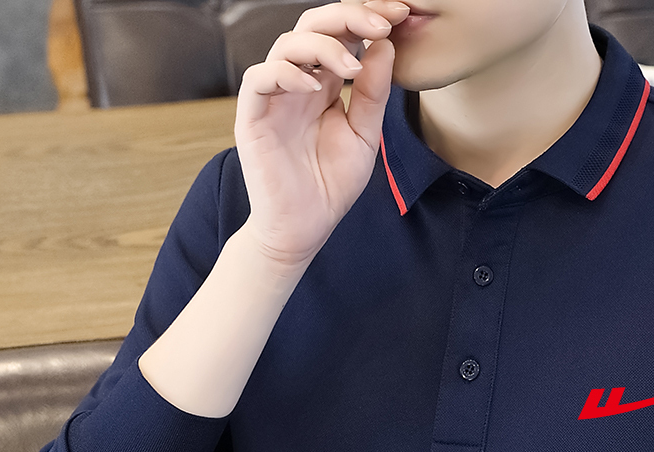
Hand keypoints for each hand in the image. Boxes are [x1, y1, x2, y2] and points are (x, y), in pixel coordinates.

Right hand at [234, 0, 410, 270]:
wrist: (304, 228)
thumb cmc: (330, 185)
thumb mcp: (364, 136)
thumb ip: (373, 93)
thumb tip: (385, 45)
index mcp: (325, 83)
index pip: (342, 34)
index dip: (367, 18)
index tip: (401, 13)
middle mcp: (297, 82)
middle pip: (312, 25)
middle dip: (348, 16)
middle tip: (381, 22)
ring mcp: (274, 96)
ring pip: (287, 45)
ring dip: (323, 46)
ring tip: (352, 65)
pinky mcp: (252, 116)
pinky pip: (260, 79)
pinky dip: (286, 75)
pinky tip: (315, 88)